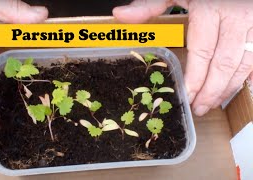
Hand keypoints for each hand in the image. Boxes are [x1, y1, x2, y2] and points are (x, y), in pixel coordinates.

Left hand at [113, 0, 252, 115]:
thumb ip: (149, 5)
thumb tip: (119, 16)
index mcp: (210, 10)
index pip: (203, 52)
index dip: (195, 78)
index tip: (187, 97)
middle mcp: (236, 18)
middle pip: (224, 63)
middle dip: (211, 91)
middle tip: (200, 109)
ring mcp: (252, 23)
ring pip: (244, 63)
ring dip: (229, 87)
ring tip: (213, 103)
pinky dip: (248, 74)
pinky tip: (236, 87)